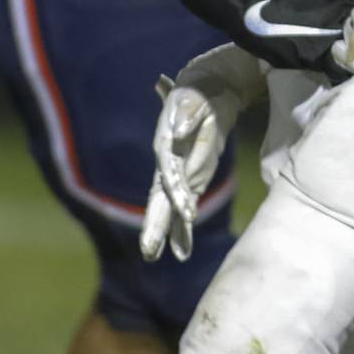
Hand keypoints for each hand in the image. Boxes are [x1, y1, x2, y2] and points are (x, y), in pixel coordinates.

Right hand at [139, 57, 243, 262]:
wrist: (205, 98)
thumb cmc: (197, 96)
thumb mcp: (193, 100)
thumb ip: (186, 114)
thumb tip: (177, 132)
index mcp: (166, 147)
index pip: (169, 175)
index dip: (176, 194)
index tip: (188, 213)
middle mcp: (167, 167)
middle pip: (158, 200)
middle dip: (155, 225)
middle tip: (148, 251)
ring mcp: (178, 178)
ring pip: (167, 210)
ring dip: (164, 233)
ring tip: (154, 257)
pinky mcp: (190, 183)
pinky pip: (183, 210)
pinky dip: (182, 230)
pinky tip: (181, 252)